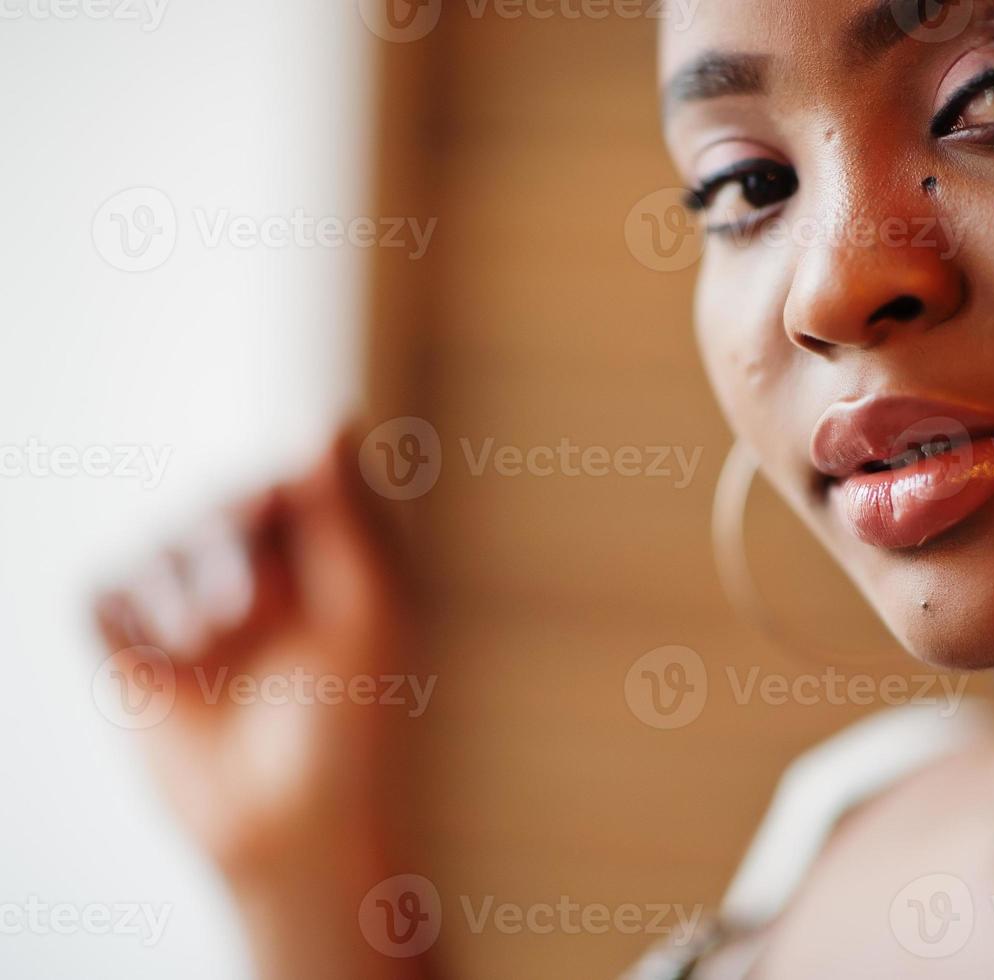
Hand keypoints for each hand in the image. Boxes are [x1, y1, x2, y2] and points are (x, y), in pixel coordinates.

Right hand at [93, 430, 409, 881]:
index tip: (280, 505)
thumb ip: (348, 513)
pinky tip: (164, 658)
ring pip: (164, 540)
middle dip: (232, 532)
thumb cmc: (359, 724)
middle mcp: (266, 587)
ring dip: (186, 576)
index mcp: (332, 567)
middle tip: (255, 598)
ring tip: (216, 638)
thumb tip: (328, 414)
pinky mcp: (140, 663)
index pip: (290, 478)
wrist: (297, 835)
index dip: (278, 485)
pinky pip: (104, 594)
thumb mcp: (369, 608)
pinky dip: (127, 614)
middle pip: (223, 499)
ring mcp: (199, 623)